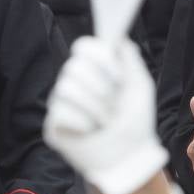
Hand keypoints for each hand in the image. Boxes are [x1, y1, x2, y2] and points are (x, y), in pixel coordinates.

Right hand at [44, 37, 168, 193]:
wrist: (131, 155)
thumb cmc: (136, 121)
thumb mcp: (140, 87)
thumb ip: (130, 60)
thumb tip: (118, 38)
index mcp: (94, 70)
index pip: (83, 47)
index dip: (100, 57)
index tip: (118, 75)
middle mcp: (74, 82)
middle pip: (75, 66)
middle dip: (103, 89)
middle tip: (115, 105)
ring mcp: (61, 103)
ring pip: (67, 88)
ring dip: (97, 108)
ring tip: (106, 122)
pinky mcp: (53, 125)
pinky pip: (63, 112)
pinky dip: (85, 124)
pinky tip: (92, 132)